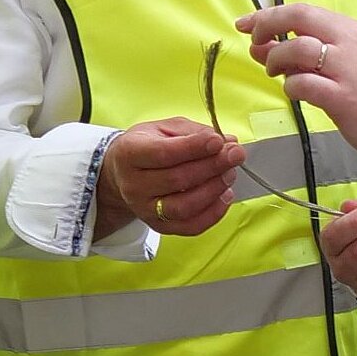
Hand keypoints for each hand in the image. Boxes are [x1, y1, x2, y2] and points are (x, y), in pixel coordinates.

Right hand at [98, 118, 244, 238]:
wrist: (121, 174)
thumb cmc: (146, 147)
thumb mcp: (163, 129)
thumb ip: (194, 132)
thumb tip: (227, 141)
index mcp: (130, 153)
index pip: (164, 153)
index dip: (195, 147)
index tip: (219, 141)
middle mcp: (134, 185)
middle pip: (178, 180)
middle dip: (213, 166)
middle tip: (235, 154)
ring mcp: (145, 209)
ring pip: (185, 206)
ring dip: (215, 189)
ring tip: (229, 173)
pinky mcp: (159, 227)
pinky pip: (191, 226)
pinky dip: (214, 213)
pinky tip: (225, 195)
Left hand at [242, 3, 356, 162]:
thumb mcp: (346, 58)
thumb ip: (308, 52)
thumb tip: (266, 47)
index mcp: (346, 29)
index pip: (300, 10)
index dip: (268, 15)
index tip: (248, 24)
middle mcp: (346, 43)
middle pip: (297, 18)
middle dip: (266, 26)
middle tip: (256, 43)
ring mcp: (345, 70)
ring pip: (297, 49)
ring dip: (277, 59)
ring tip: (276, 72)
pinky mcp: (343, 98)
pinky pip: (304, 84)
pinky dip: (291, 86)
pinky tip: (295, 91)